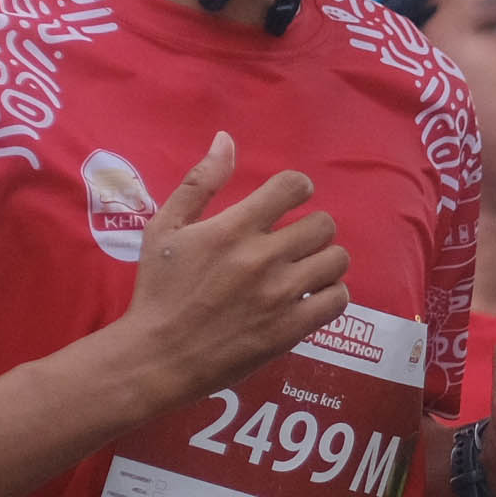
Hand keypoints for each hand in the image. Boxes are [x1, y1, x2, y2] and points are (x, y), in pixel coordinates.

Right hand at [112, 132, 352, 406]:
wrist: (158, 356)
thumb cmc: (159, 290)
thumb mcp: (165, 228)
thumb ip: (200, 182)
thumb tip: (226, 140)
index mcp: (234, 228)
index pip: (293, 187)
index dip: (298, 189)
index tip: (290, 202)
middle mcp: (262, 257)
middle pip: (324, 224)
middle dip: (313, 228)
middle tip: (296, 243)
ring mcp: (280, 295)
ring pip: (337, 261)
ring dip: (326, 261)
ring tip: (306, 270)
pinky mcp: (291, 329)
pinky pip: (338, 300)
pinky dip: (330, 295)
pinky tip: (310, 298)